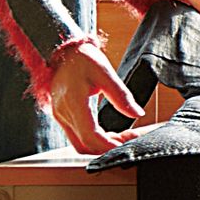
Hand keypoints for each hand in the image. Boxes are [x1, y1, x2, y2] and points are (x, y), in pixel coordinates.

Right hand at [48, 41, 142, 155]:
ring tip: (123, 136)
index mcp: (74, 102)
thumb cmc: (82, 59)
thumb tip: (138, 113)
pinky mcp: (63, 117)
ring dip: (102, 145)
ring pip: (81, 144)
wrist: (62, 52)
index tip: (128, 142)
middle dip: (108, 147)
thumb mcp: (105, 72)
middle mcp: (64, 113)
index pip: (90, 136)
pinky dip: (95, 140)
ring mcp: (61, 116)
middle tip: (130, 138)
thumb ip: (121, 96)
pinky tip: (110, 133)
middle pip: (85, 146)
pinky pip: (78, 137)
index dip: (110, 145)